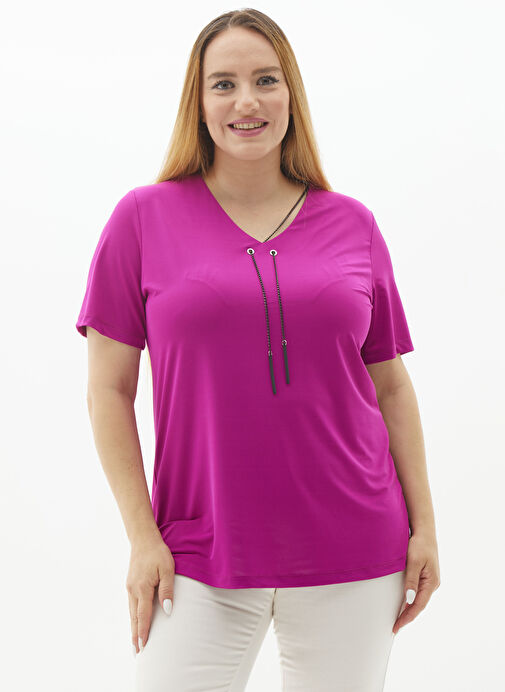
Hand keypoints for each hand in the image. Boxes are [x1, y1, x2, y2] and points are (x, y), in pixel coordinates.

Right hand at [126, 536, 174, 653]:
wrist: (143, 540)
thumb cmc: (158, 553)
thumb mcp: (167, 569)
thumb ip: (167, 590)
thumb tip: (167, 610)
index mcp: (142, 588)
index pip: (143, 616)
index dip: (143, 632)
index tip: (143, 647)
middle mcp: (133, 590)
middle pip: (134, 618)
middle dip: (136, 636)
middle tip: (137, 653)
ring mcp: (130, 587)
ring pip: (131, 613)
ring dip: (133, 628)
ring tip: (136, 643)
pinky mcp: (130, 584)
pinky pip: (131, 605)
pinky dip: (133, 617)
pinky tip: (135, 622)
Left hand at [392, 531, 440, 634]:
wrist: (424, 531)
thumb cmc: (419, 544)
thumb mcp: (414, 562)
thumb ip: (411, 580)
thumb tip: (409, 599)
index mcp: (431, 582)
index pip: (418, 605)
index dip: (407, 617)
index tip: (397, 626)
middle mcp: (432, 584)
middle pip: (419, 605)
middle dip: (407, 616)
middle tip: (394, 627)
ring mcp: (430, 580)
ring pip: (419, 600)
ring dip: (409, 610)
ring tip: (398, 620)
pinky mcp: (426, 576)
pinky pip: (418, 592)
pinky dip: (411, 600)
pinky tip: (404, 604)